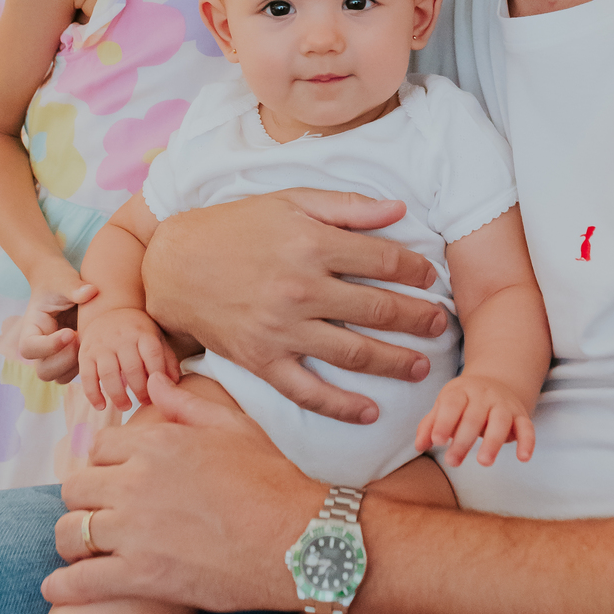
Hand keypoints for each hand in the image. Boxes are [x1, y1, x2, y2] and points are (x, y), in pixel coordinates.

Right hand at [17, 262, 98, 384]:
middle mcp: (40, 347)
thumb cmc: (58, 280)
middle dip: (65, 361)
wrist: (62, 284)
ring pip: (60, 377)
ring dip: (77, 366)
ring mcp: (54, 355)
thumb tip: (90, 291)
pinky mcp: (69, 358)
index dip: (49, 346)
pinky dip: (86, 366)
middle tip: (81, 339)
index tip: (70, 332)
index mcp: (31, 328)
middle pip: (44, 371)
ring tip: (90, 342)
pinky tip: (97, 345)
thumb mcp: (63, 279)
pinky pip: (75, 373)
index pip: (29, 348)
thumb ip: (73, 286)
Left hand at [42, 374, 320, 611]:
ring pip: (70, 532)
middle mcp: (136, 481)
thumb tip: (155, 383)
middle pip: (75, 488)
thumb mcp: (234, 426)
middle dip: (84, 501)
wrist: (299, 540)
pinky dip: (62, 586)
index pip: (99, 447)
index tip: (113, 480)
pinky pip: (79, 582)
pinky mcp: (140, 576)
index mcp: (157, 442)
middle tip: (98, 515)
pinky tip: (58, 588)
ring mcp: (134, 530)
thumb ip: (187, 404)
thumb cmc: (273, 480)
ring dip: (73, 541)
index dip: (105, 464)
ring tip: (81, 551)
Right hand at [78, 307, 179, 410]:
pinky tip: (102, 406)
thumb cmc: (137, 331)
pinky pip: (87, 377)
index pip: (152, 355)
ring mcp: (102, 346)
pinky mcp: (85, 354)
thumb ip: (166, 358)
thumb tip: (175, 383)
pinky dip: (93, 394)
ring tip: (126, 407)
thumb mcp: (155, 337)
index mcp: (142, 333)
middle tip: (145, 402)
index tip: (160, 392)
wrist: (108, 312)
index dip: (157, 376)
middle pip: (132, 367)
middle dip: (140, 390)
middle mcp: (122, 338)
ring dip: (117, 395)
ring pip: (108, 374)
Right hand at [141, 190, 448, 425]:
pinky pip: (309, 391)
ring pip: (353, 352)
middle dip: (416, 318)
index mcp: (312, 243)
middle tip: (439, 325)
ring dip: (394, 362)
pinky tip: (370, 411)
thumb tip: (398, 209)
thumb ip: (346, 206)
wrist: (173, 265)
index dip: (415, 271)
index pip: (383, 261)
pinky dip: (342, 406)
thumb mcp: (290, 202)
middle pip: (378, 308)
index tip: (430, 278)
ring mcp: (282, 328)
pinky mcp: (261, 360)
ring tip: (420, 367)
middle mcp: (301, 288)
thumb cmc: (236, 227)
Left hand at [415, 374, 535, 467]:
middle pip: (474, 416)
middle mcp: (483, 395)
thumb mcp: (445, 406)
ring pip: (500, 421)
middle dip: (463, 440)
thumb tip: (419, 445)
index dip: (444, 422)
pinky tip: (523, 458)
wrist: (497, 382)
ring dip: (492, 442)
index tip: (437, 441)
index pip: (452, 404)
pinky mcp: (521, 415)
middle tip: (452, 461)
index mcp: (461, 391)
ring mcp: (503, 404)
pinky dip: (527, 441)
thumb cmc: (464, 401)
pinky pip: (527, 427)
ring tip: (483, 462)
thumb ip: (430, 425)